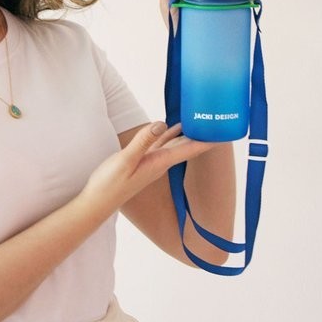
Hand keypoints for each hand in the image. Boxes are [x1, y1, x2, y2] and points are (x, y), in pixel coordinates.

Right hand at [81, 122, 213, 217]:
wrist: (97, 202)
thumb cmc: (109, 184)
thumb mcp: (125, 160)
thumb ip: (143, 141)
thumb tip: (161, 124)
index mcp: (159, 162)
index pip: (189, 149)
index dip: (207, 140)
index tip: (224, 131)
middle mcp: (159, 163)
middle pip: (186, 146)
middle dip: (201, 134)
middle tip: (215, 120)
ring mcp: (150, 162)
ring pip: (174, 144)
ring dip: (186, 133)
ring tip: (197, 119)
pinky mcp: (140, 160)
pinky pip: (160, 144)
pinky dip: (168, 134)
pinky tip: (169, 127)